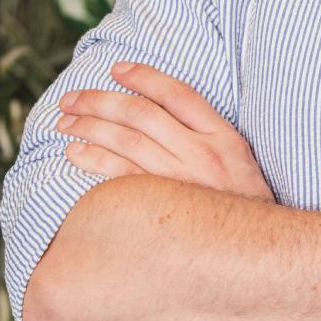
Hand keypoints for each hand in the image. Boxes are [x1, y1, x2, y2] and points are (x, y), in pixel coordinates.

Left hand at [55, 61, 274, 202]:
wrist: (255, 252)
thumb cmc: (242, 203)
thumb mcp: (239, 159)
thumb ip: (207, 134)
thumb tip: (162, 111)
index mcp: (223, 136)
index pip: (178, 94)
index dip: (144, 77)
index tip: (116, 69)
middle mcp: (201, 153)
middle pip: (142, 114)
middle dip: (101, 101)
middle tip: (71, 99)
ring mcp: (180, 180)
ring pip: (126, 141)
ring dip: (90, 127)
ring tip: (66, 122)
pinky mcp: (161, 206)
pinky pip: (119, 177)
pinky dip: (94, 160)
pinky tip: (74, 153)